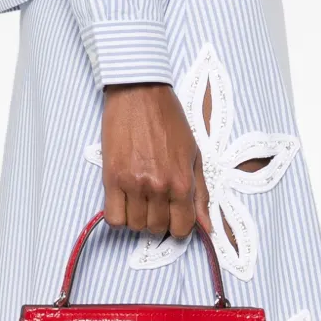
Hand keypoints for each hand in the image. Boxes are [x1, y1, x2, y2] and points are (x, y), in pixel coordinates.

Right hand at [101, 83, 210, 238]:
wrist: (140, 92)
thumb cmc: (169, 120)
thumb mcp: (194, 155)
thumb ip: (200, 193)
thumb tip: (207, 226)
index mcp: (181, 182)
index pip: (181, 228)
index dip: (177, 225)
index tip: (172, 214)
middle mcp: (159, 187)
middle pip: (157, 228)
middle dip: (157, 219)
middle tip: (154, 201)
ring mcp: (134, 184)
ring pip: (135, 226)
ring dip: (137, 217)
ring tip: (138, 198)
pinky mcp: (112, 178)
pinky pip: (114, 218)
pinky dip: (118, 216)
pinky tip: (123, 201)